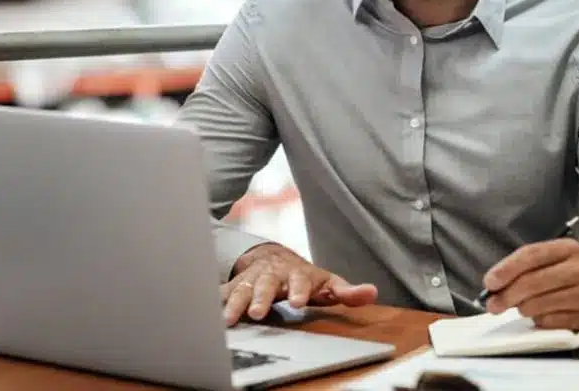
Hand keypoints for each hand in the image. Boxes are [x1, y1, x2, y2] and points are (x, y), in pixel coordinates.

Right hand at [220, 243, 377, 325]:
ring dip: (234, 303)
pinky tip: (207, 312)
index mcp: (296, 274)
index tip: (297, 302)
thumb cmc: (304, 277)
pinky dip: (215, 301)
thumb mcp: (327, 283)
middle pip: (265, 285)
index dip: (298, 290)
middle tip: (256, 313)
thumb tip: (371, 292)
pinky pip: (223, 292)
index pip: (299, 281)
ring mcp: (251, 279)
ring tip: (227, 320)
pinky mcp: (235, 285)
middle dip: (260, 298)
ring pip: (240, 289)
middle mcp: (271, 275)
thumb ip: (347, 291)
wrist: (274, 259)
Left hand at [482, 238, 578, 330]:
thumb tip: (495, 283)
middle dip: (507, 295)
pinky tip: (539, 316)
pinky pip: (553, 322)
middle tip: (493, 304)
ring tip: (519, 307)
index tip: (489, 282)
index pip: (531, 256)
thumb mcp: (559, 256)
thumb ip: (528, 265)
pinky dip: (540, 321)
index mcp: (568, 249)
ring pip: (541, 305)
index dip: (506, 270)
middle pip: (533, 283)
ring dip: (523, 308)